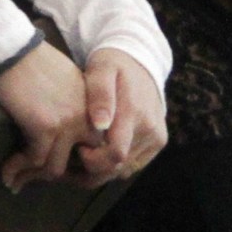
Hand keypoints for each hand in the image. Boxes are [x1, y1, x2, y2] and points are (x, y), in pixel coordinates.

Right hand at [0, 41, 89, 189]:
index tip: (60, 171)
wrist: (10, 49)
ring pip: (55, 167)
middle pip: (84, 163)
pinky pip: (35, 160)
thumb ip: (74, 111)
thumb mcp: (66, 86)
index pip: (100, 148)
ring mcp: (69, 122)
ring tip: (16, 180)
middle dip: (61, 177)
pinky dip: (19, 170)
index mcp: (96, 105)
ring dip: (33, 177)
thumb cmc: (32, 64)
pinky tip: (8, 173)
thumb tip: (65, 143)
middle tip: (37, 179)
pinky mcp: (45, 127)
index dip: (81, 166)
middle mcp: (89, 115)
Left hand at [71, 48, 168, 185]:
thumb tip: (101, 124)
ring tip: (84, 154)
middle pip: (118, 168)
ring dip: (102, 170)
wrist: (141, 59)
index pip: (115, 155)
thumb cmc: (114, 65)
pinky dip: (115, 165)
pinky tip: (101, 152)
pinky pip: (133, 165)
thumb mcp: (102, 70)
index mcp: (133, 113)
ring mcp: (156, 137)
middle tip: (72, 158)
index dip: (92, 161)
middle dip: (91, 172)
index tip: (77, 148)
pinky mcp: (159, 141)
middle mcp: (150, 129)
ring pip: (125, 170)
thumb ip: (101, 95)